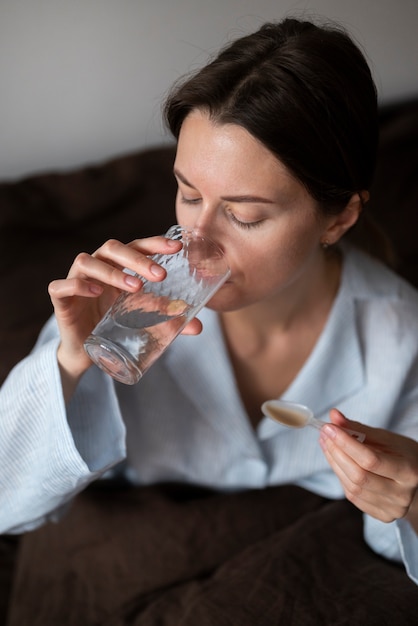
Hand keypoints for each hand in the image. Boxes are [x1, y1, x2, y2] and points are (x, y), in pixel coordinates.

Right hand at [48, 237, 201, 393]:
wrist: (85, 351)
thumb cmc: (114, 325)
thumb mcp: (143, 320)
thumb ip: (167, 320)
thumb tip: (199, 326)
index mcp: (119, 266)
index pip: (137, 246)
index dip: (155, 243)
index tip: (177, 246)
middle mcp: (98, 267)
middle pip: (113, 248)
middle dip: (138, 259)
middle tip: (160, 275)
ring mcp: (77, 280)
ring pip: (88, 261)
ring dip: (113, 271)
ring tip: (135, 287)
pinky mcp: (60, 299)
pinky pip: (62, 285)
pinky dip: (77, 285)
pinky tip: (94, 291)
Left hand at [319, 408, 417, 527]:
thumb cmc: (402, 455)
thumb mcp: (387, 439)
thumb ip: (359, 429)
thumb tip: (334, 416)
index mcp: (408, 472)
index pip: (371, 460)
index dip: (346, 443)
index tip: (329, 428)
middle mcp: (402, 494)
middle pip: (359, 476)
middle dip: (336, 453)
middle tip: (324, 434)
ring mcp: (392, 508)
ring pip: (352, 487)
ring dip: (334, 463)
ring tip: (326, 444)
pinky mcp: (382, 515)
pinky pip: (353, 496)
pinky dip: (340, 476)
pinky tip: (336, 461)